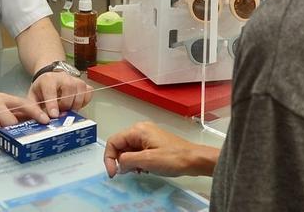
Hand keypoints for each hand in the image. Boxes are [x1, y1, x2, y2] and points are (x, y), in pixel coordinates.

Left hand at [27, 71, 92, 117]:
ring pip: (80, 93)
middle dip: (65, 106)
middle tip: (60, 112)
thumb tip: (45, 121)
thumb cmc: (41, 90)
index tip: (54, 115)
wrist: (50, 78)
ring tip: (67, 109)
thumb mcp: (32, 99)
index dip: (52, 104)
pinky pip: (88, 93)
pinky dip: (84, 102)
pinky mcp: (84, 84)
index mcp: (48, 79)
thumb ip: (35, 111)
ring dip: (75, 105)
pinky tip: (76, 104)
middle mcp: (63, 77)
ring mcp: (75, 80)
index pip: (51, 91)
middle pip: (69, 92)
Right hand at [103, 121, 218, 177]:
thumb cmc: (174, 158)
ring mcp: (147, 136)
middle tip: (128, 173)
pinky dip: (137, 161)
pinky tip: (145, 169)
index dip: (109, 158)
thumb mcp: (147, 160)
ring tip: (140, 170)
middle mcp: (140, 130)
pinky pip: (137, 152)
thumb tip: (118, 165)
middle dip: (121, 160)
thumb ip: (127, 160)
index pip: (113, 142)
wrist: (193, 159)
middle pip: (120, 145)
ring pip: (128, 150)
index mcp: (137, 130)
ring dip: (130, 162)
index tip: (113, 173)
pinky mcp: (153, 143)